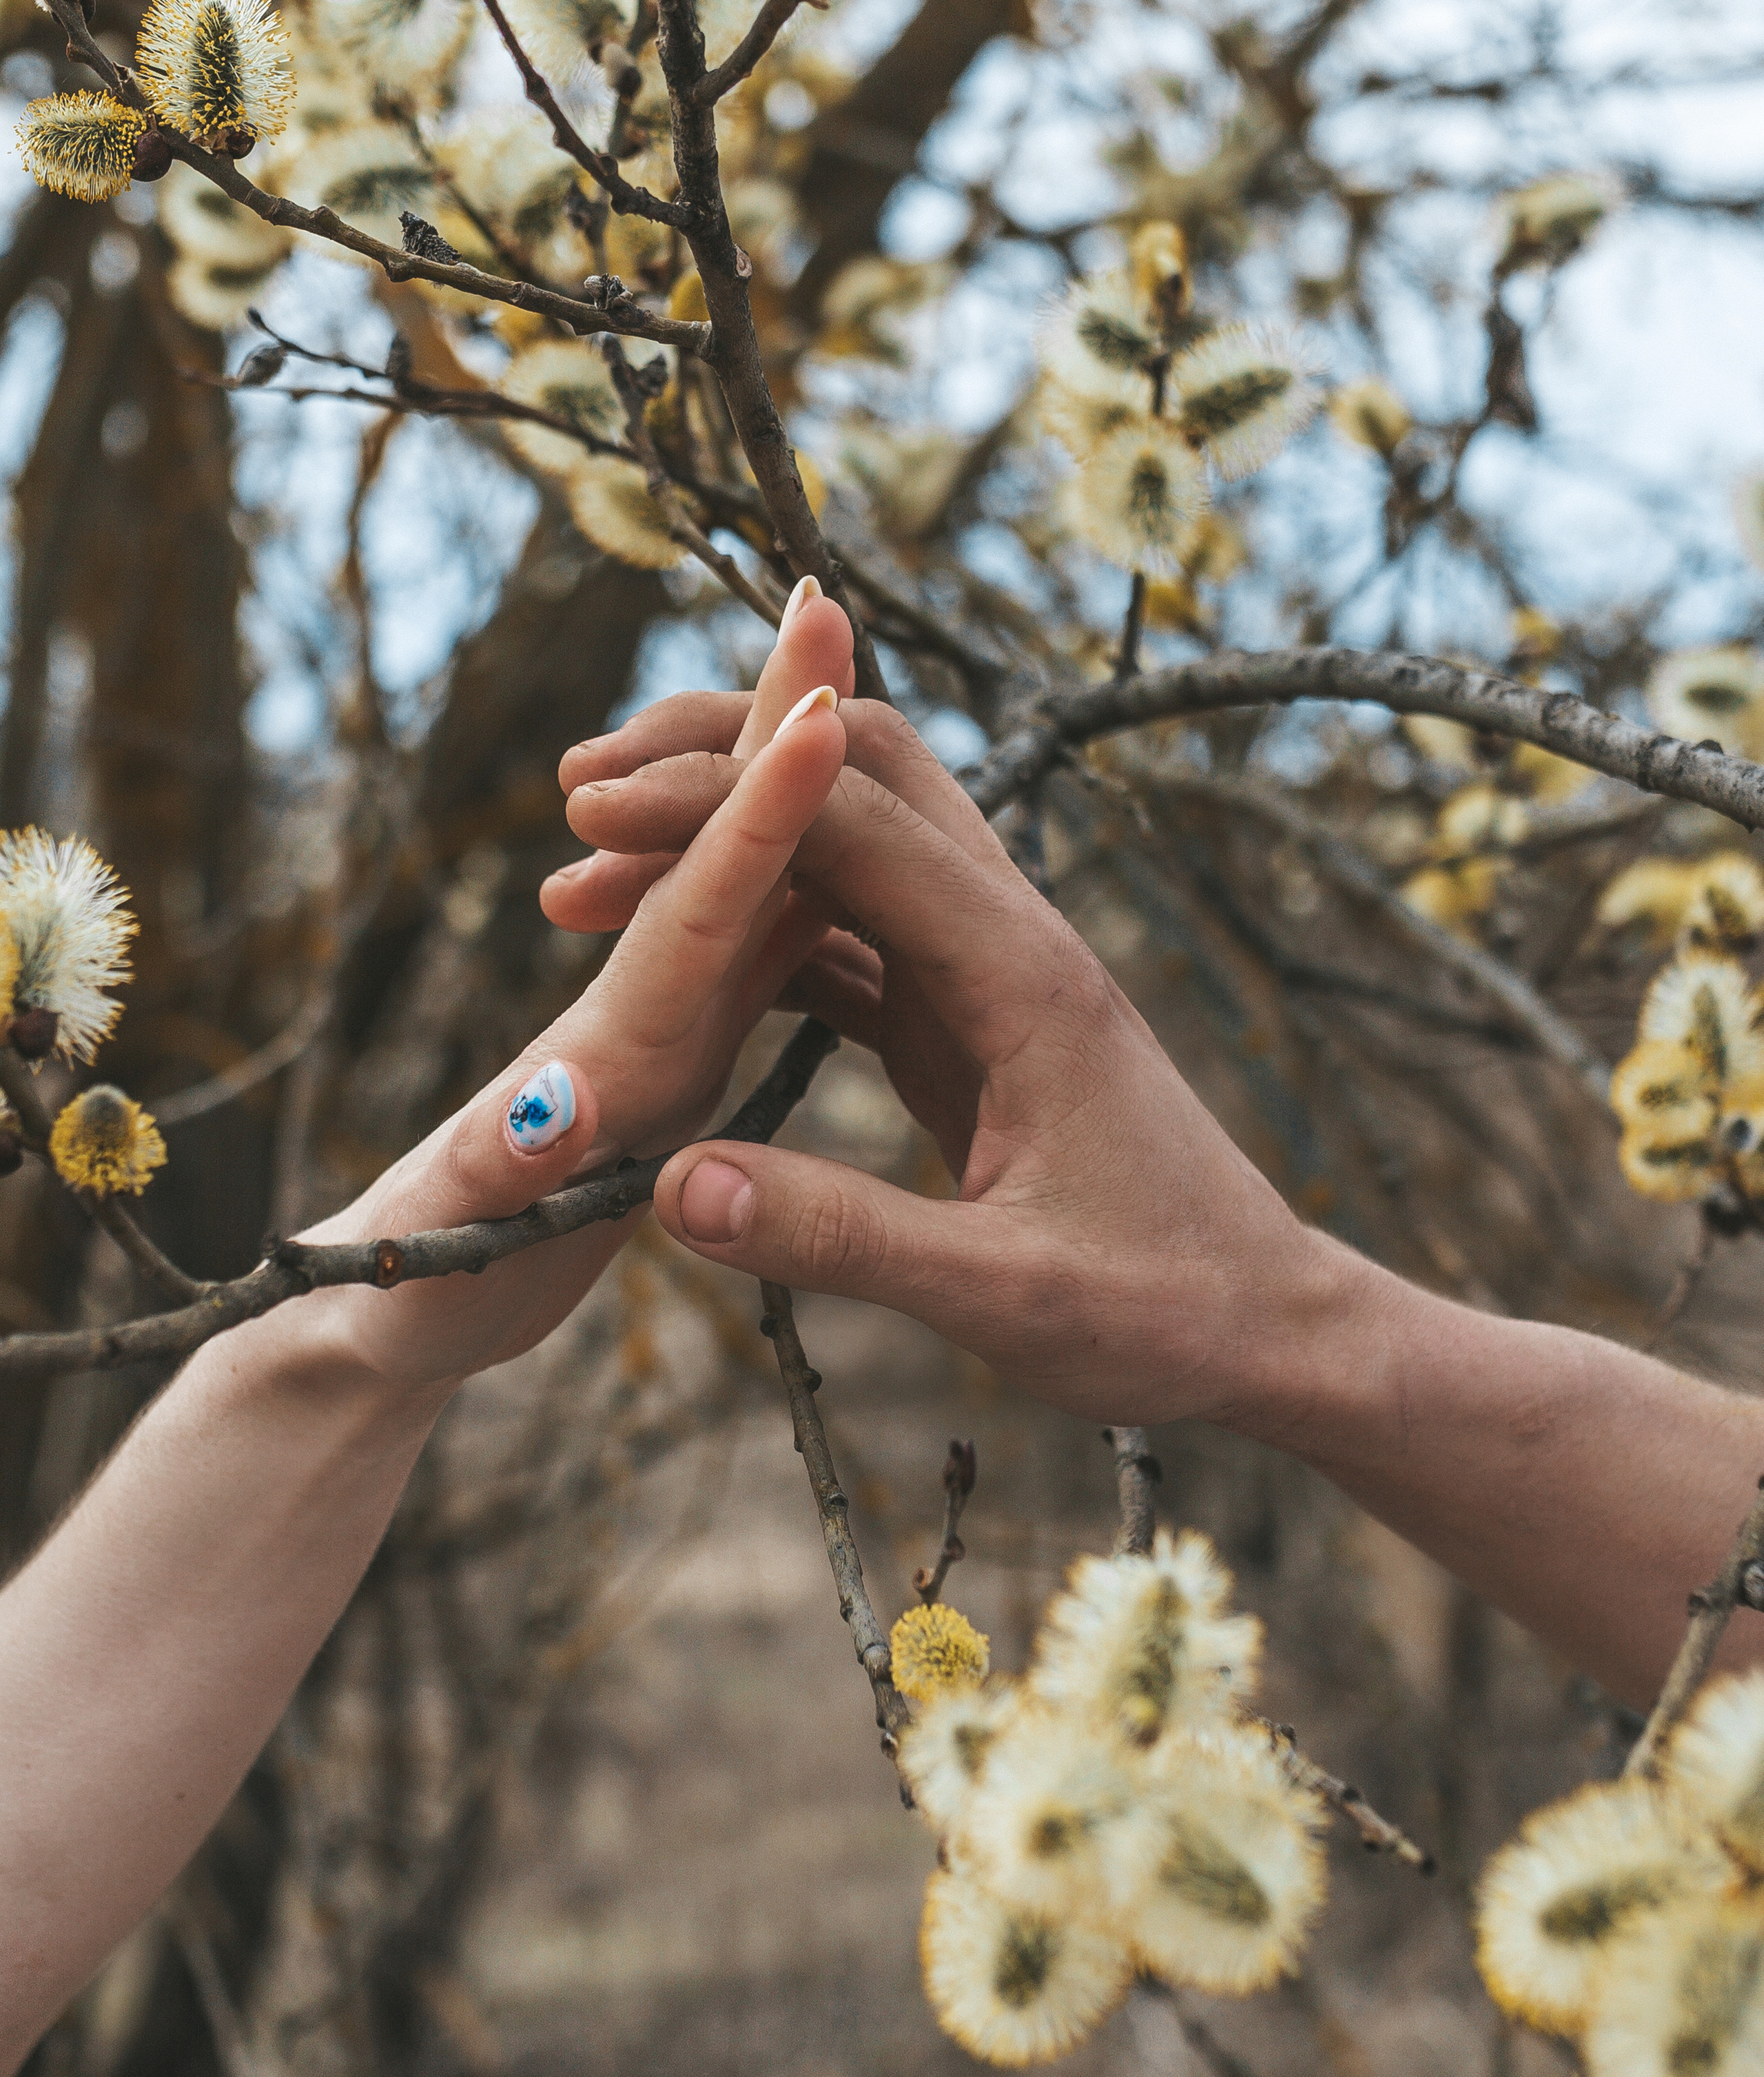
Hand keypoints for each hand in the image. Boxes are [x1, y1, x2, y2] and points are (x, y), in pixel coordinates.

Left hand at [296, 608, 852, 1396]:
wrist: (371, 1323)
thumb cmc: (405, 1303)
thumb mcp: (442, 1252)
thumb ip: (497, 1177)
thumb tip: (549, 1103)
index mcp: (607, 1062)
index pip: (694, 913)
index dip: (756, 816)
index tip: (820, 711)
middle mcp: (633, 1024)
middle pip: (716, 855)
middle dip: (769, 736)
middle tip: (823, 602)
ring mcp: (650, 1039)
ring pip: (739, 888)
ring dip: (787, 790)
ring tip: (844, 695)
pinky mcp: (663, 1074)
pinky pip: (749, 962)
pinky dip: (798, 895)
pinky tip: (846, 877)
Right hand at [543, 624, 1358, 1421]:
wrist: (1274, 1322)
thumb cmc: (1167, 1307)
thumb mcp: (1003, 1299)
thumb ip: (843, 1238)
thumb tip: (671, 1188)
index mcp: (1024, 974)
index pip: (856, 825)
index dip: (720, 798)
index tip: (591, 809)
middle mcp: (1011, 941)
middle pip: (865, 774)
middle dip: (724, 753)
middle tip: (581, 789)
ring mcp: (992, 973)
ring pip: (854, 843)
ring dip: (735, 836)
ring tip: (596, 867)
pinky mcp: (974, 1021)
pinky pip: (856, 935)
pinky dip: (764, 925)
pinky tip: (680, 957)